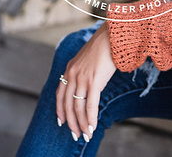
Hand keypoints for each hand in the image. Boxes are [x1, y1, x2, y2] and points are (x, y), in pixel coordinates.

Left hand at [56, 23, 116, 142]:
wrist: (112, 36)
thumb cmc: (104, 46)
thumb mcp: (87, 59)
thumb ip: (83, 71)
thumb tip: (87, 86)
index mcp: (69, 69)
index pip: (59, 94)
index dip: (60, 110)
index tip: (62, 122)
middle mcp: (72, 74)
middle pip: (67, 104)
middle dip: (71, 122)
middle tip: (76, 135)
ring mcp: (82, 78)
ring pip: (78, 107)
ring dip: (82, 124)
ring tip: (86, 135)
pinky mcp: (94, 81)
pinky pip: (90, 105)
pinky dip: (91, 118)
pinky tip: (92, 127)